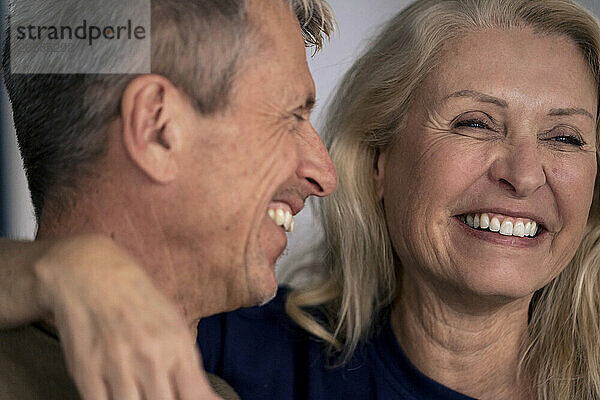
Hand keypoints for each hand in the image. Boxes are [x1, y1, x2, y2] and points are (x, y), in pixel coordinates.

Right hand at [34, 234, 220, 399]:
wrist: (92, 274)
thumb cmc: (138, 301)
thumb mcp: (175, 326)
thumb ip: (189, 367)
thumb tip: (209, 399)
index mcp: (177, 345)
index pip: (196, 397)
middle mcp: (150, 356)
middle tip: (160, 394)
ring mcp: (117, 364)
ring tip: (139, 392)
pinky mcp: (86, 370)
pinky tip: (117, 394)